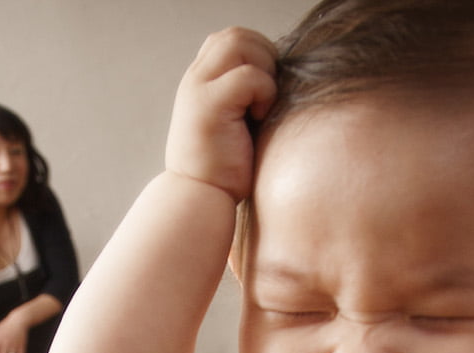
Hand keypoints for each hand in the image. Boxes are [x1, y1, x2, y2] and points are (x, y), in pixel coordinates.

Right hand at [165, 27, 277, 201]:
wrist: (199, 198)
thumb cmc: (223, 169)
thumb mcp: (231, 121)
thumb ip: (241, 94)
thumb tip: (278, 74)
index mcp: (200, 80)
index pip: (229, 38)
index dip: (256, 51)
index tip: (266, 86)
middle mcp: (195, 78)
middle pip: (236, 34)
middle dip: (264, 55)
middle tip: (269, 93)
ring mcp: (198, 89)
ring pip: (240, 43)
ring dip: (263, 68)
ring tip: (263, 103)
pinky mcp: (209, 105)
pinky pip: (249, 76)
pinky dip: (264, 92)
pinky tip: (260, 117)